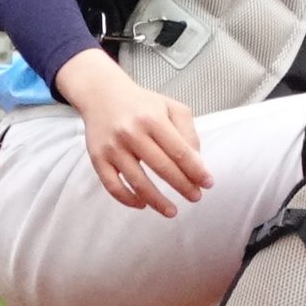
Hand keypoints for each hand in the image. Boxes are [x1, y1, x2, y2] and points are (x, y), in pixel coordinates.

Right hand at [57, 51, 208, 215]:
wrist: (102, 95)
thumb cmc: (143, 103)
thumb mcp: (171, 107)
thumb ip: (188, 132)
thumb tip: (197, 162)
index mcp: (153, 119)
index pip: (179, 151)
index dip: (195, 170)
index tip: (208, 183)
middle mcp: (131, 133)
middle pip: (161, 167)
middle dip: (182, 186)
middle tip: (195, 197)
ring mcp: (112, 148)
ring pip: (137, 181)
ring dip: (157, 200)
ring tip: (172, 211)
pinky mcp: (97, 159)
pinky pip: (112, 186)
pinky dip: (127, 199)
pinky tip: (143, 204)